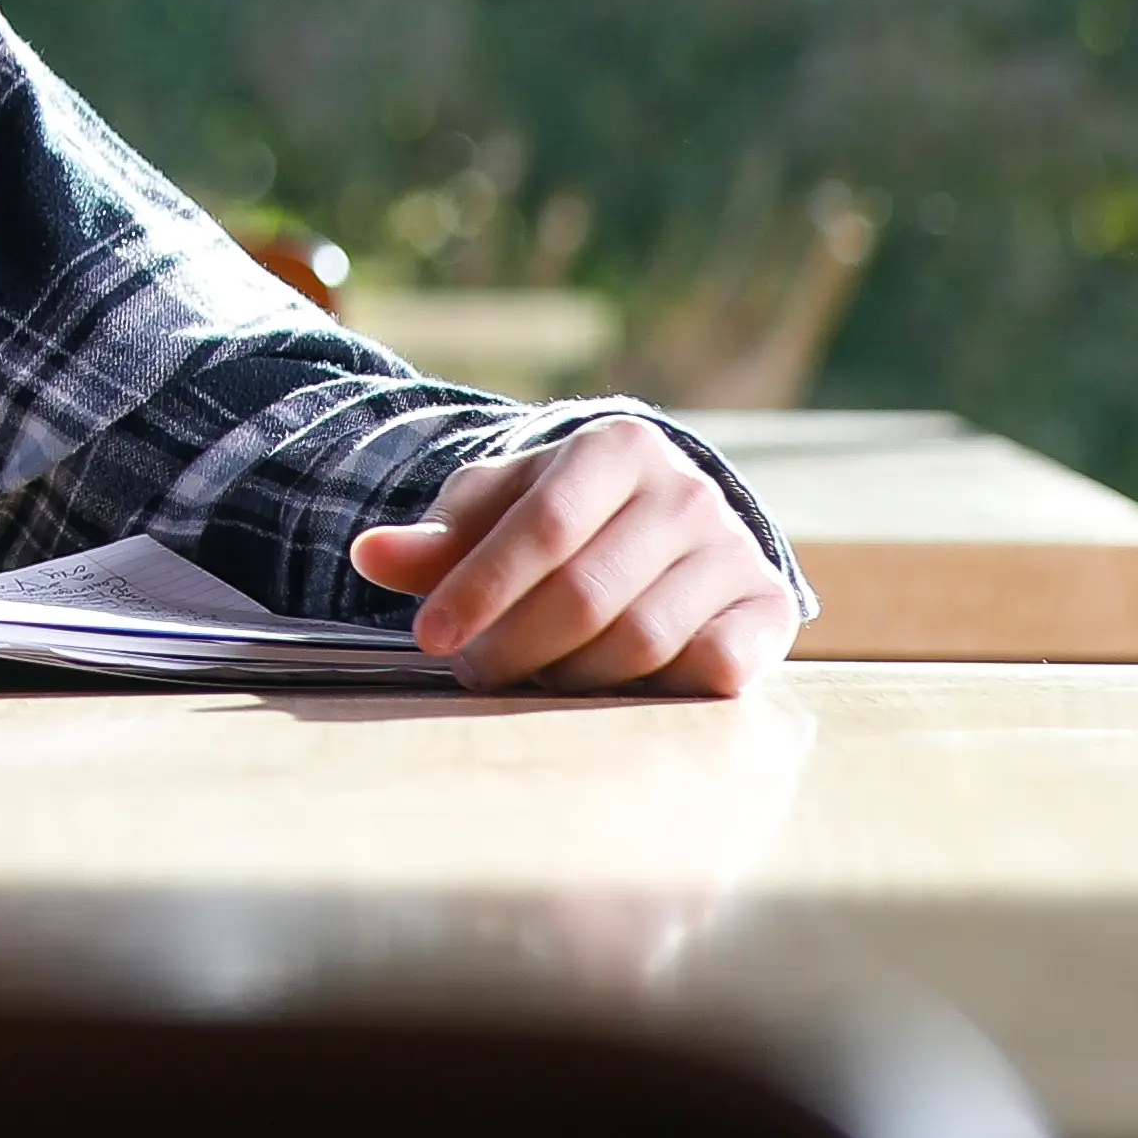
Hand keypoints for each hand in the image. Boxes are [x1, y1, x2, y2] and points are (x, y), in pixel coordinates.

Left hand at [351, 420, 801, 693]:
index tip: (430, 637)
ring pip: (640, 640)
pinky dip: (651, 690)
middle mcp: (687, 492)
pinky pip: (708, 669)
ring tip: (533, 676)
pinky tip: (609, 688)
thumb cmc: (563, 517)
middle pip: (586, 593)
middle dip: (516, 644)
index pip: (541, 527)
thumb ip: (438, 537)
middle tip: (475, 671)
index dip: (480, 588)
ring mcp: (736, 550)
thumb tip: (369, 555)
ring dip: (570, 675)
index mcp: (616, 447)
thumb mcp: (496, 510)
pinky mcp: (769, 609)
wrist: (668, 527)